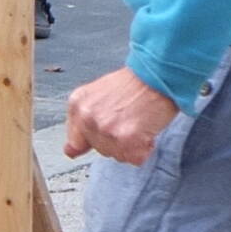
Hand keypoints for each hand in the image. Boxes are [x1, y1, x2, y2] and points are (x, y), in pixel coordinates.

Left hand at [64, 67, 179, 163]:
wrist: (160, 73)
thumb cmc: (135, 83)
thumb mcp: (98, 95)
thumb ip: (81, 124)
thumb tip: (70, 151)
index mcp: (78, 104)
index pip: (76, 142)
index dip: (97, 137)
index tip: (109, 127)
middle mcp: (88, 117)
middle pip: (99, 149)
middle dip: (116, 139)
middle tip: (129, 117)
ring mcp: (106, 128)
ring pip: (117, 155)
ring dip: (131, 145)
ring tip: (138, 121)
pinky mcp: (127, 138)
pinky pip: (135, 158)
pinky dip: (145, 149)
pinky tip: (146, 130)